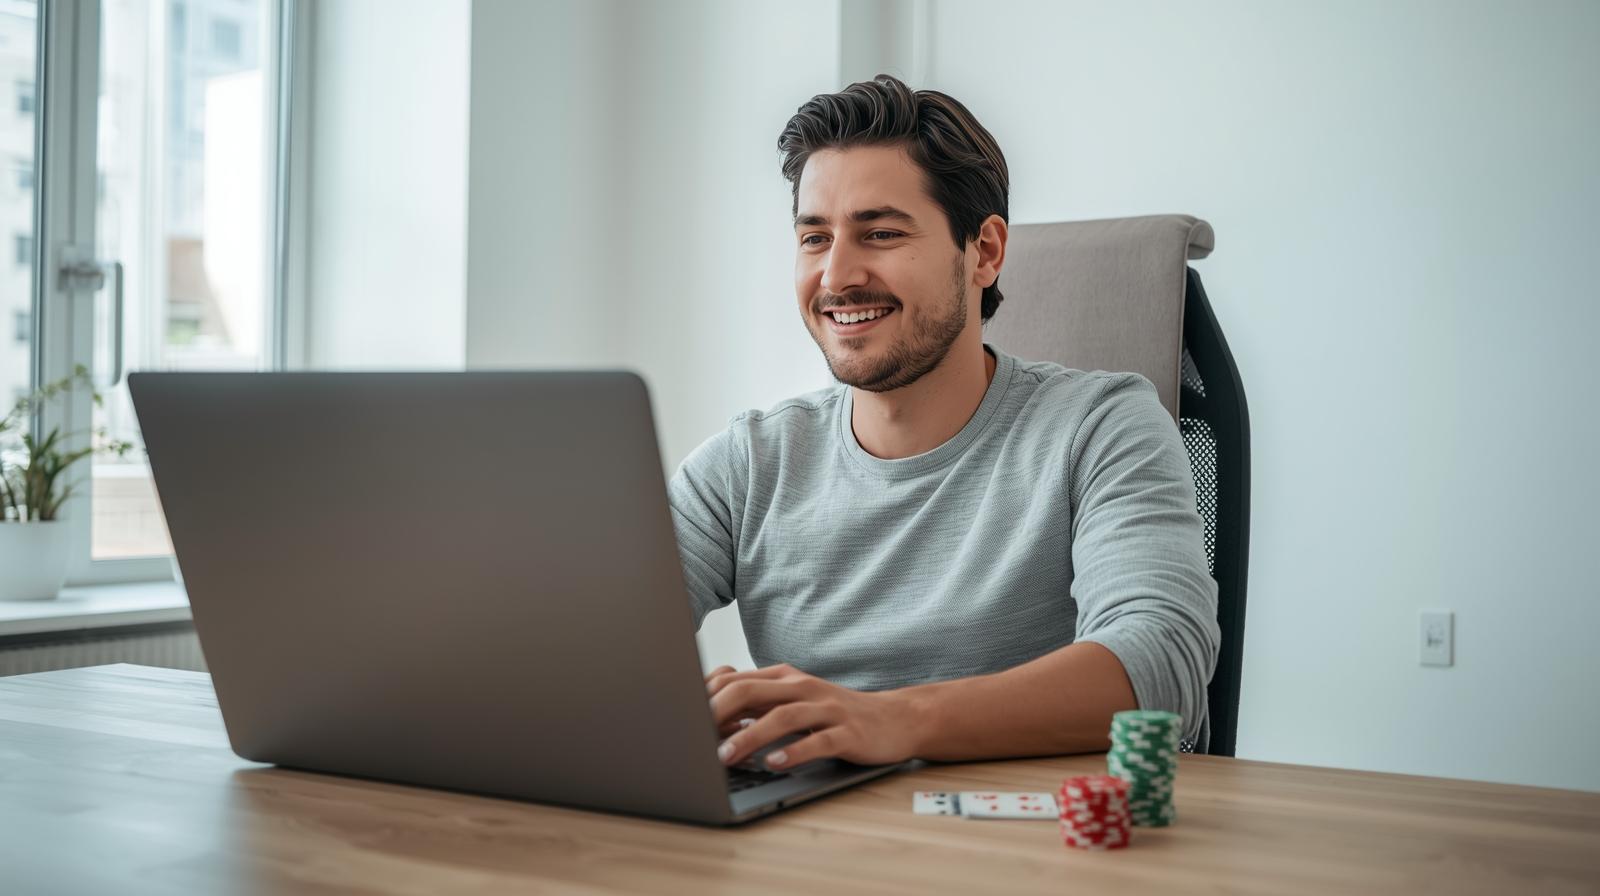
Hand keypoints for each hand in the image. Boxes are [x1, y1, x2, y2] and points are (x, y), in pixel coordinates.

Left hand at [704, 663, 923, 770]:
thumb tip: (709, 715)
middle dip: (718, 714)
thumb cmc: (834, 713)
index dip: (706, 700)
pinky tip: (774, 764)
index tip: (684, 722)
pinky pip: (817, 741)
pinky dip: (793, 753)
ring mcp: (826, 709)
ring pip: (782, 717)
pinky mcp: (847, 733)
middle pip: (752, 692)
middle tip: (693, 737)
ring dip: (750, 737)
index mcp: (784, 678)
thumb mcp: (792, 701)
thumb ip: (756, 704)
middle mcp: (803, 687)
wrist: (893, 719)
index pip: (735, 681)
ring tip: (726, 757)